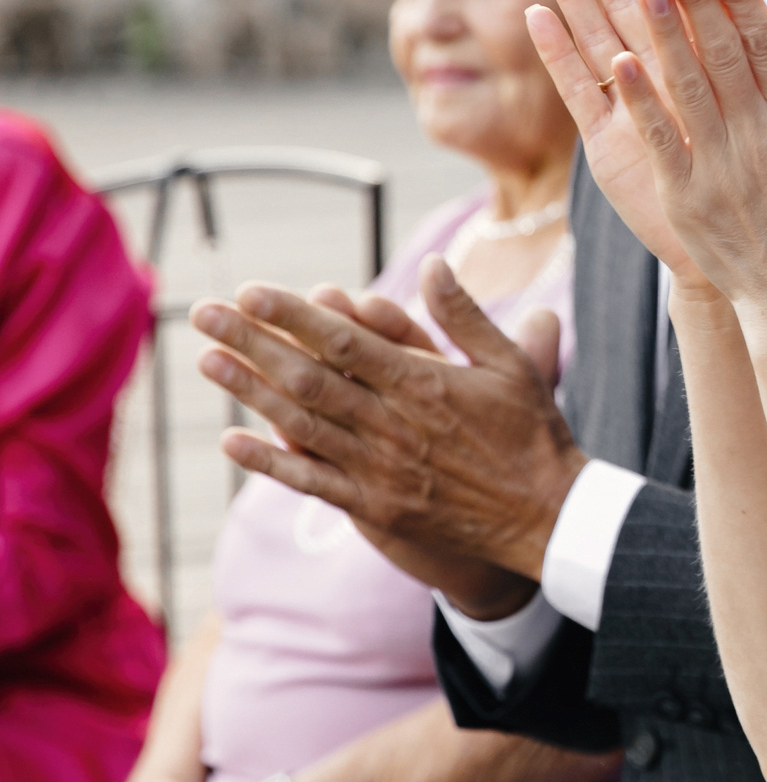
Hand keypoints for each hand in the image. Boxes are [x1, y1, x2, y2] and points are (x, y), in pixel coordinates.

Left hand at [191, 263, 581, 589]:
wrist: (547, 517)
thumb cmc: (533, 435)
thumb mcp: (512, 365)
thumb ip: (465, 316)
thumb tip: (431, 264)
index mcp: (425, 383)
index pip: (343, 340)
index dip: (293, 315)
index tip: (250, 291)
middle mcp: (393, 423)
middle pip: (308, 376)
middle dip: (251, 341)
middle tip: (203, 314)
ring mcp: (381, 468)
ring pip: (301, 423)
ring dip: (249, 391)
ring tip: (206, 361)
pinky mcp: (378, 507)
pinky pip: (312, 482)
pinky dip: (270, 462)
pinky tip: (233, 442)